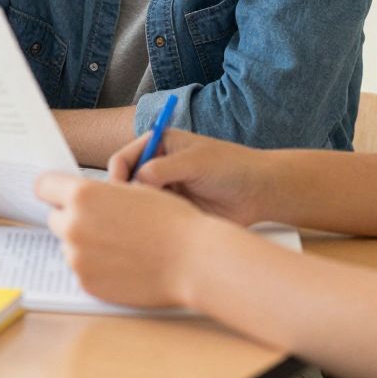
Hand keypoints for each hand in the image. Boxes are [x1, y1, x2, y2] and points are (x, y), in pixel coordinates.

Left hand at [36, 172, 212, 308]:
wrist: (193, 260)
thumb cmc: (170, 220)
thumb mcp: (133, 189)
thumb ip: (100, 192)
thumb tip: (78, 195)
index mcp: (82, 194)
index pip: (43, 186)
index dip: (54, 189)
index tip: (60, 194)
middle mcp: (73, 225)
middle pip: (55, 218)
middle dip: (72, 218)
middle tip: (102, 222)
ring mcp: (77, 258)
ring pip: (69, 246)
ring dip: (85, 244)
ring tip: (121, 246)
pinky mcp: (87, 283)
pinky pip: (82, 270)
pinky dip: (97, 267)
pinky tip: (124, 264)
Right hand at [109, 128, 271, 226]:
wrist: (260, 192)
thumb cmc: (231, 167)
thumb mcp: (195, 162)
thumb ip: (162, 169)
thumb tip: (134, 183)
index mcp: (158, 145)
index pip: (123, 159)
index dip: (116, 176)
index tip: (118, 196)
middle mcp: (157, 167)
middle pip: (125, 183)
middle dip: (124, 198)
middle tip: (130, 215)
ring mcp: (165, 190)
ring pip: (138, 204)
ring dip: (139, 214)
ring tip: (147, 225)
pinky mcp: (174, 210)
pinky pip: (154, 220)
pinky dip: (152, 226)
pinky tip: (159, 233)